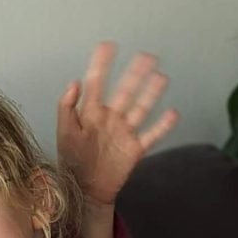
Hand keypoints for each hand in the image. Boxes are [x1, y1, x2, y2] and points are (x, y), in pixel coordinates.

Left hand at [57, 41, 179, 208]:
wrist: (84, 191)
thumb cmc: (72, 161)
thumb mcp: (64, 133)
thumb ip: (66, 109)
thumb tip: (74, 83)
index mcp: (91, 113)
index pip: (96, 83)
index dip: (101, 65)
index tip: (108, 46)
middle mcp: (110, 119)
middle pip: (125, 91)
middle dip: (135, 74)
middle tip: (147, 56)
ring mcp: (124, 133)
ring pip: (140, 109)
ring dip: (151, 93)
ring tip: (161, 77)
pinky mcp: (134, 149)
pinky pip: (151, 135)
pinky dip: (162, 126)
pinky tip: (173, 113)